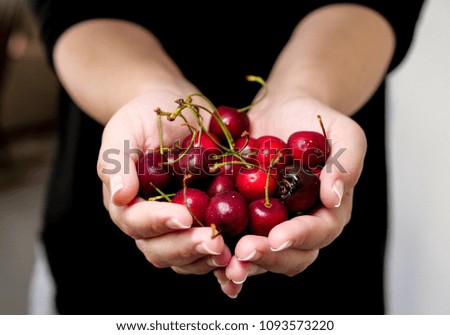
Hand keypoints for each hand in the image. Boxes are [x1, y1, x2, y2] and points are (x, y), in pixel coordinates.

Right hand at [97, 88, 231, 273]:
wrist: (174, 112)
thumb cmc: (144, 117)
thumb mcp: (125, 130)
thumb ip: (117, 161)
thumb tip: (120, 195)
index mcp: (127, 202)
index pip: (136, 221)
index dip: (158, 222)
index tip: (183, 216)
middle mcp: (149, 221)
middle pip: (159, 248)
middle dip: (186, 247)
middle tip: (213, 242)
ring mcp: (176, 226)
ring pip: (183, 257)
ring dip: (204, 258)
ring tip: (228, 253)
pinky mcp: (200, 223)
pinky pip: (206, 249)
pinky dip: (219, 258)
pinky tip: (238, 258)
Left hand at [214, 96, 366, 296]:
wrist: (280, 110)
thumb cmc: (315, 118)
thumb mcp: (343, 132)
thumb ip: (346, 164)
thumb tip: (334, 198)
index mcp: (328, 210)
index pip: (318, 231)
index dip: (298, 237)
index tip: (276, 238)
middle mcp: (302, 224)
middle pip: (291, 256)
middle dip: (268, 257)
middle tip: (243, 253)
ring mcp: (272, 224)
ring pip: (263, 256)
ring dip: (245, 265)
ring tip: (225, 267)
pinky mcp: (247, 218)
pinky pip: (237, 241)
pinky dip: (225, 257)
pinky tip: (209, 259)